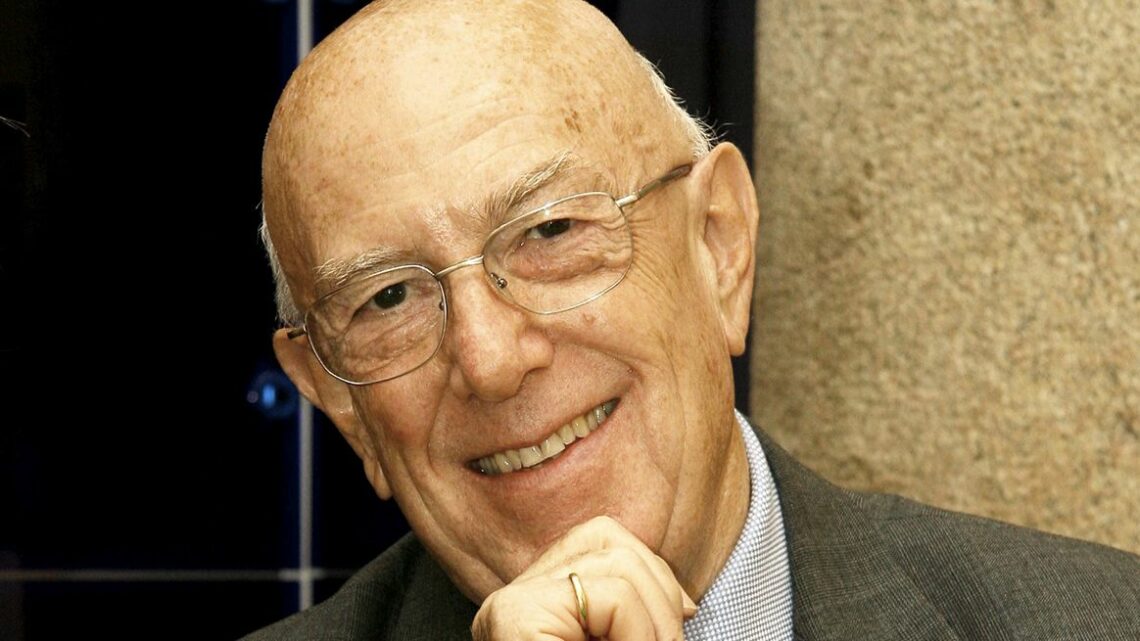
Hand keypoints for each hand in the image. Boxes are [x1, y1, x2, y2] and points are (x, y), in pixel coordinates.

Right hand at [471, 516, 697, 639]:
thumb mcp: (617, 637)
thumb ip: (634, 612)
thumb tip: (684, 602)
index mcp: (533, 603)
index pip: (601, 539)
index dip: (656, 579)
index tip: (673, 633)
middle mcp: (510, 598)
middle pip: (609, 540)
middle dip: (659, 596)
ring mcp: (507, 605)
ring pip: (616, 562)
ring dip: (654, 621)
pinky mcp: (513, 617)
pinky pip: (610, 596)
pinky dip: (639, 631)